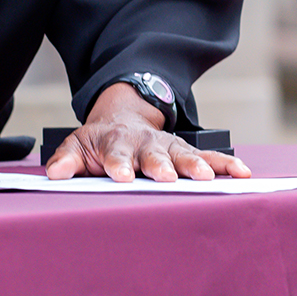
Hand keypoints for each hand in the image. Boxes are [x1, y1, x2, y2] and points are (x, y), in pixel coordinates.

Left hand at [44, 81, 251, 182]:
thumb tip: (54, 174)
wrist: (123, 117)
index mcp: (115, 143)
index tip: (121, 177)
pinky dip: (227, 164)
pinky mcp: (186, 152)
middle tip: (167, 177)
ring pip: (184, 155)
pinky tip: (242, 173)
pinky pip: (211, 158)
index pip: (115, 154)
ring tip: (208, 178)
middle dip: (160, 165)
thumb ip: (66, 160)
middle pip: (153, 155)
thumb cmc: (99, 142)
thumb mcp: (77, 145)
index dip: (118, 165)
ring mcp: (168, 147)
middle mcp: (145, 143)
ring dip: (196, 166)